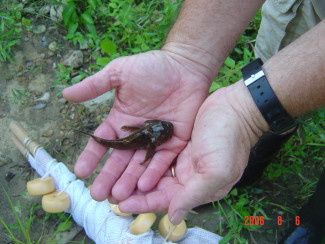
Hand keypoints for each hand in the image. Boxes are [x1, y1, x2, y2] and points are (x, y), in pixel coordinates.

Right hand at [63, 50, 211, 201]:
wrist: (186, 66)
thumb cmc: (153, 67)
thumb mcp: (119, 72)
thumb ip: (95, 85)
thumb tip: (65, 94)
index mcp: (121, 120)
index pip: (103, 142)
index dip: (91, 157)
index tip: (80, 172)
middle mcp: (136, 134)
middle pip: (119, 160)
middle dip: (108, 177)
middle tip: (98, 195)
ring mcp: (155, 140)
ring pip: (139, 165)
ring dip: (128, 181)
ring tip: (117, 197)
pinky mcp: (174, 142)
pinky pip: (162, 160)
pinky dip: (152, 173)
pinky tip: (143, 186)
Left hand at [116, 81, 268, 223]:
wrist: (236, 107)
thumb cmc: (228, 139)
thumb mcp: (215, 170)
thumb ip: (194, 194)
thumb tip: (174, 218)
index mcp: (200, 187)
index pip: (168, 201)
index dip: (144, 204)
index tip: (122, 205)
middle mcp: (190, 177)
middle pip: (158, 189)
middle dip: (135, 193)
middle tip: (111, 194)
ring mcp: (183, 160)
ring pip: (155, 173)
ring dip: (135, 177)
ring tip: (114, 180)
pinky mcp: (179, 144)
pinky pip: (158, 156)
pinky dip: (144, 160)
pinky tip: (129, 160)